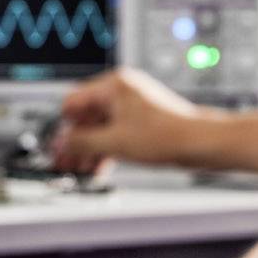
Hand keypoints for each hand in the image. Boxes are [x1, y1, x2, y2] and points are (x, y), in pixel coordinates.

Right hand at [49, 68, 207, 172]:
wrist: (201, 143)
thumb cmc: (167, 135)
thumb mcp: (115, 142)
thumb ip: (82, 143)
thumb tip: (60, 144)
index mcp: (113, 85)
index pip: (74, 102)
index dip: (63, 127)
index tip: (56, 147)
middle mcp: (121, 91)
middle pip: (86, 117)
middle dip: (76, 143)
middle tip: (64, 164)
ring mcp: (131, 106)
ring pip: (100, 128)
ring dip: (89, 150)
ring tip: (80, 171)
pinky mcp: (140, 122)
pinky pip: (114, 133)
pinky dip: (106, 149)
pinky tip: (98, 168)